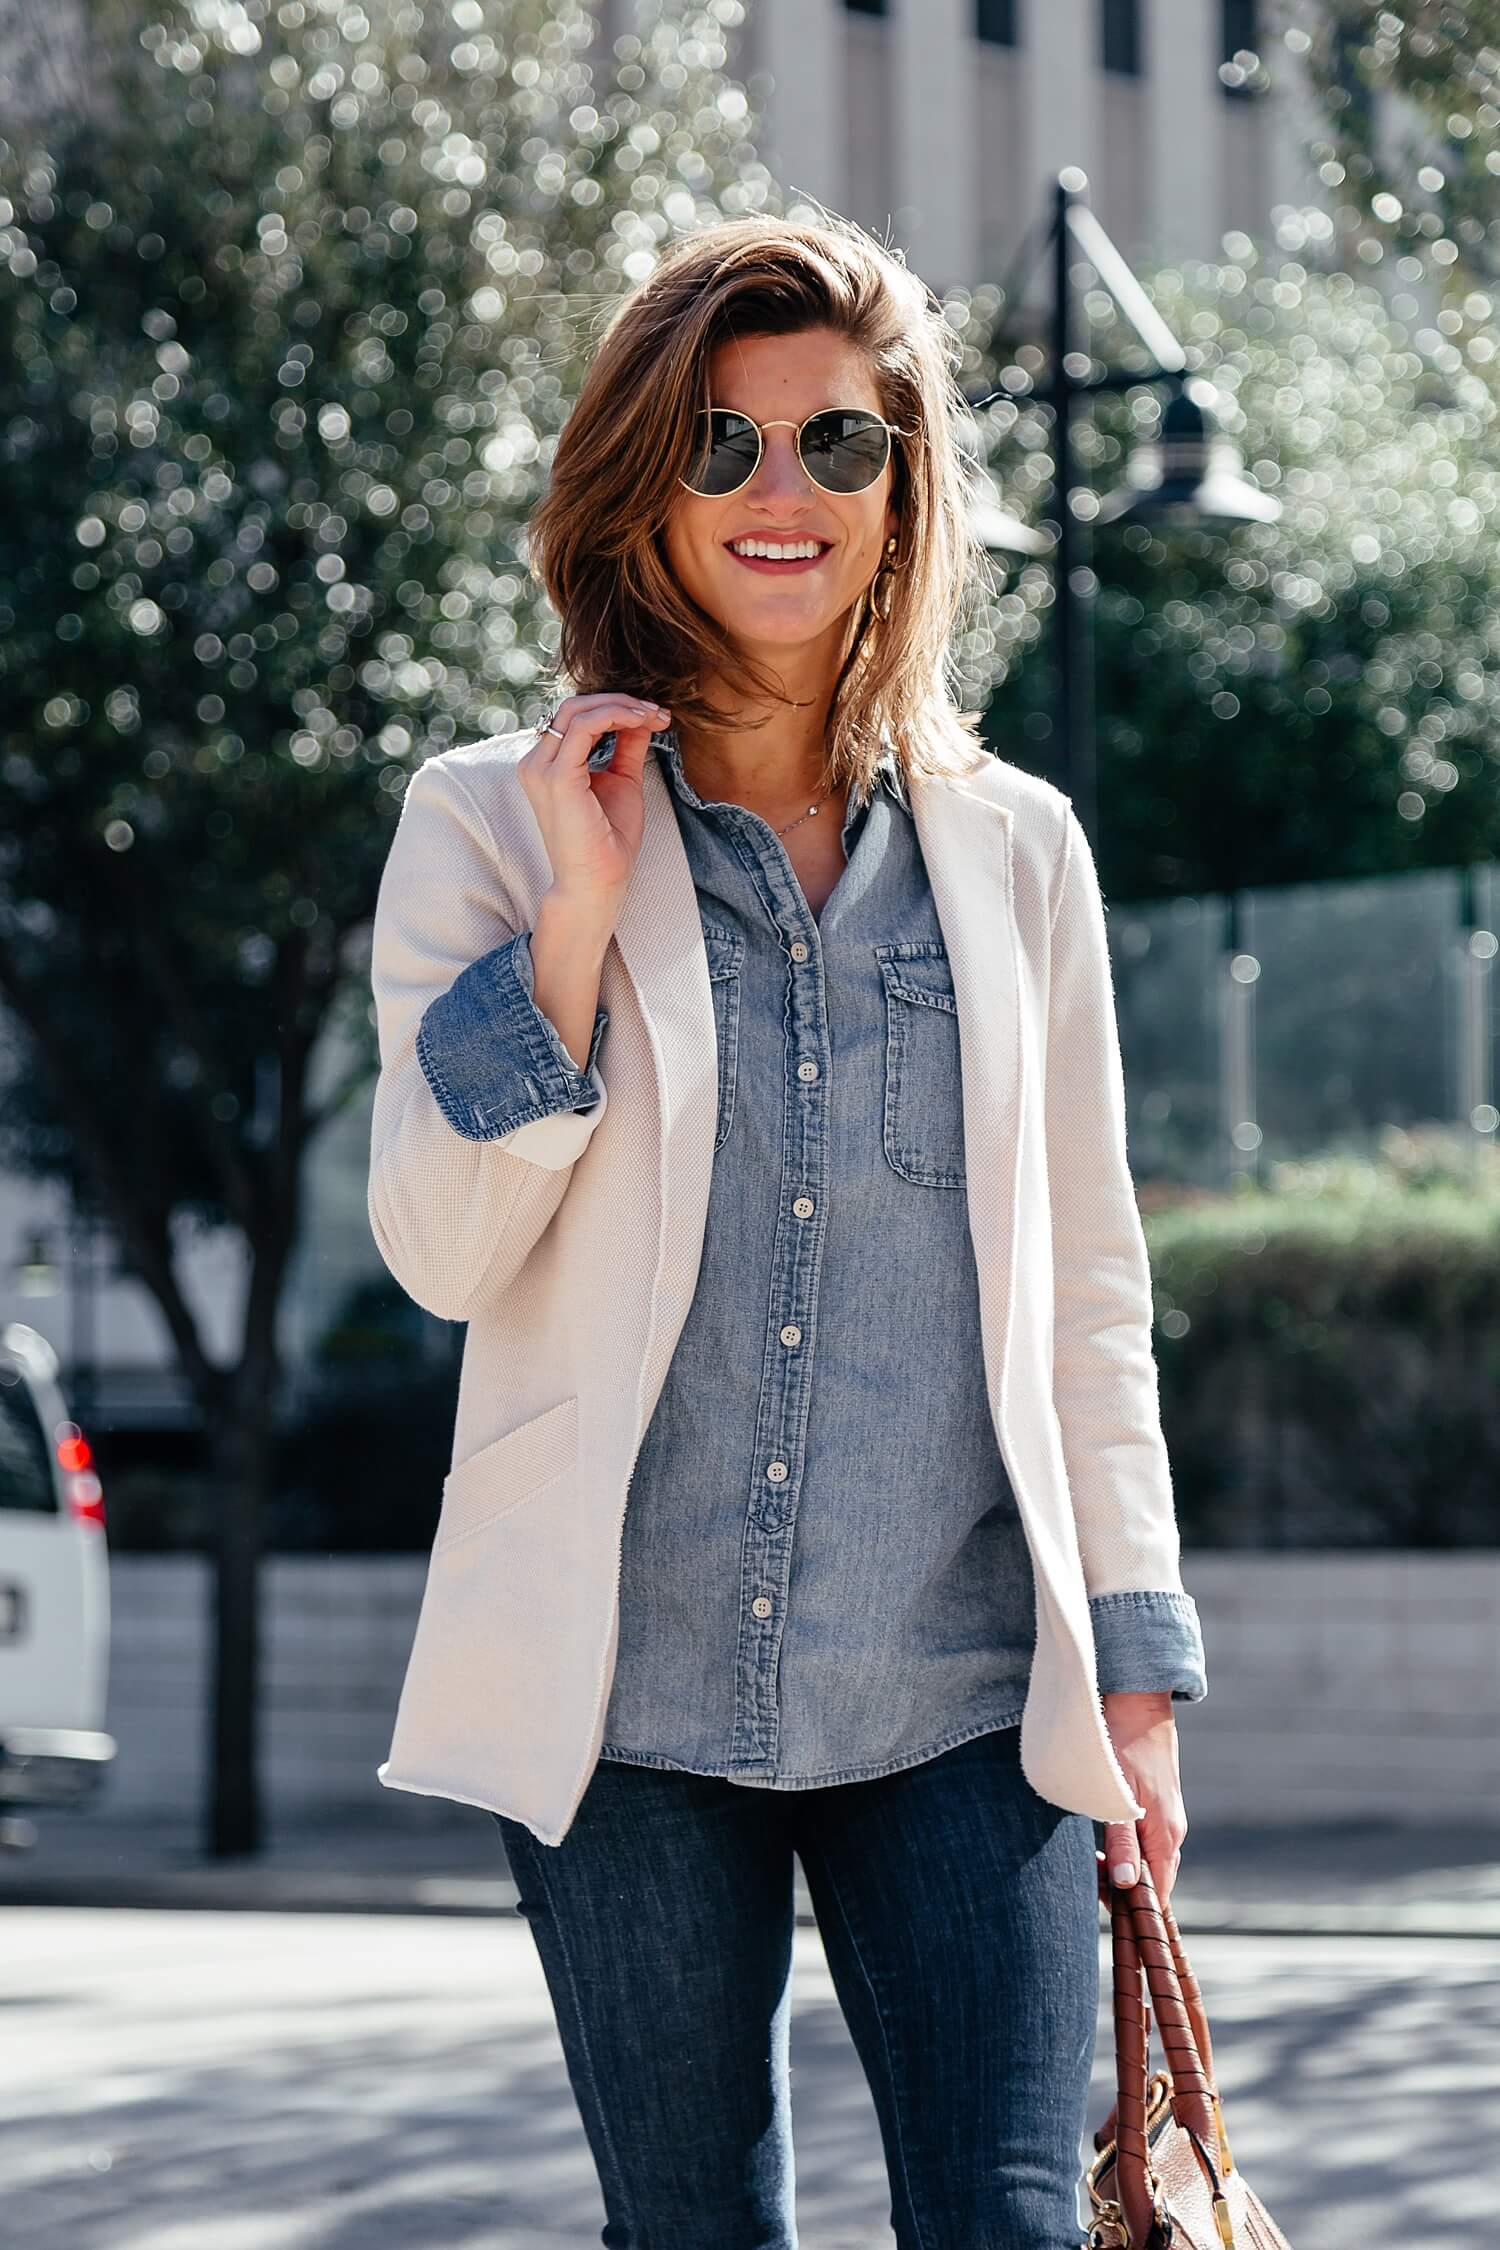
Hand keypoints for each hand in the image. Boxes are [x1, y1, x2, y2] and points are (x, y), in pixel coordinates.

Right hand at [518, 690, 671, 908]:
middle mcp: (536, 763)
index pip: (575, 717)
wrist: (598, 882)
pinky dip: (616, 716)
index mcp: (547, 764)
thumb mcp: (623, 781)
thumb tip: (641, 717)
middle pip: (574, 706)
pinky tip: (641, 722)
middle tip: (656, 711)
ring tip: (652, 715)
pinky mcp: (557, 776)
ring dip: (621, 706)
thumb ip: (626, 746)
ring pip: (577, 710)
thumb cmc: (608, 842)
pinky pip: (585, 726)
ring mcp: (542, 768)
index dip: (615, 708)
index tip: (653, 715)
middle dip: (619, 701)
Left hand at [1099, 1691, 1187, 1906]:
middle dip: (1121, 1891)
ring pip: (1143, 1859)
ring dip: (1118, 1868)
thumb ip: (1124, 1841)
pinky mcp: (1151, 1804)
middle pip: (1150, 1878)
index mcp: (1165, 1834)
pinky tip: (1097, 1845)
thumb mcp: (1119, 1795)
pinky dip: (1119, 1849)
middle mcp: (1168, 1830)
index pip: (1157, 1890)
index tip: (1107, 1915)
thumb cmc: (1124, 1744)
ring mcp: (1162, 1817)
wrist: (1136, 1701)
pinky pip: (1139, 1840)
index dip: (1135, 1909)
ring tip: (1087, 1867)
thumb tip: (1127, 1885)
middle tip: (1087, 1887)